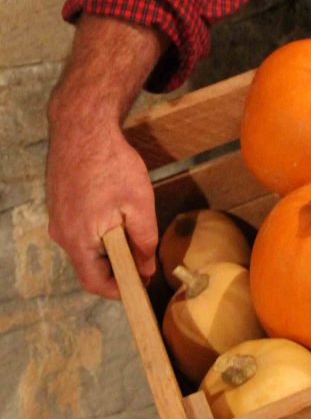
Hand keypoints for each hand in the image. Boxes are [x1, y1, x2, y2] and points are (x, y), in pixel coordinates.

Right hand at [46, 102, 157, 298]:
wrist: (82, 128)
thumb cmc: (111, 164)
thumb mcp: (139, 204)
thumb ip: (144, 241)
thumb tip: (146, 267)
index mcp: (78, 239)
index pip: (94, 283)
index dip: (119, 290)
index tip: (140, 285)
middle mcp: (61, 233)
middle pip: (89, 265)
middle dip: (117, 265)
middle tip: (143, 255)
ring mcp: (57, 218)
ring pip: (85, 245)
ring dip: (109, 245)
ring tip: (132, 226)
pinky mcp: (59, 205)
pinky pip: (79, 228)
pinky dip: (99, 229)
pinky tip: (115, 209)